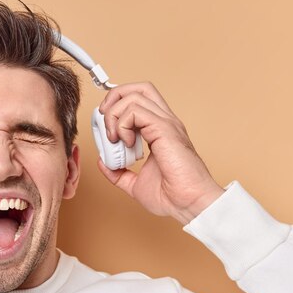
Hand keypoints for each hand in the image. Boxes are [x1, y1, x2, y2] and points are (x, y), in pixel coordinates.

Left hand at [98, 82, 223, 224]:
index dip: (116, 107)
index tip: (105, 129)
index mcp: (159, 130)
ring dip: (114, 115)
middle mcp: (164, 122)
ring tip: (114, 139)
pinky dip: (122, 125)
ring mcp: (166, 123)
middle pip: (138, 88)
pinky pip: (135, 111)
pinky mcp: (164, 129)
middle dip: (113, 98)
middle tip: (104, 121)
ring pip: (134, 95)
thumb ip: (119, 173)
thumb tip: (103, 163)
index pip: (138, 100)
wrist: (189, 204)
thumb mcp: (135, 184)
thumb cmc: (172, 196)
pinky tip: (125, 144)